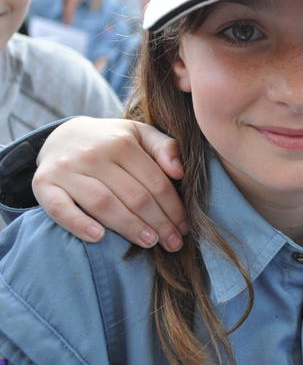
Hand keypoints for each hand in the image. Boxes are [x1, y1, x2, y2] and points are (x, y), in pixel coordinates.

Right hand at [32, 117, 187, 250]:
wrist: (62, 136)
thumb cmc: (111, 141)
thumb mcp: (140, 134)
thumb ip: (165, 148)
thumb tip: (180, 172)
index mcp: (122, 142)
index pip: (155, 182)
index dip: (173, 207)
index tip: (184, 227)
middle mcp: (94, 154)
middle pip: (134, 195)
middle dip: (158, 223)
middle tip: (173, 243)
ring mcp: (67, 170)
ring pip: (103, 203)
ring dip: (129, 227)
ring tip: (149, 242)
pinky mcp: (43, 184)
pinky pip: (60, 209)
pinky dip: (79, 224)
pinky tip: (99, 238)